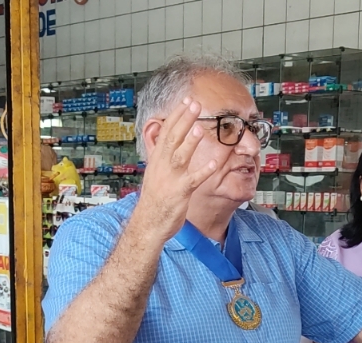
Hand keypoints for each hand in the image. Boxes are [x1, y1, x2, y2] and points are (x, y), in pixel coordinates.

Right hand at [135, 97, 217, 239]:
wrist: (149, 223)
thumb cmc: (154, 200)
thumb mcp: (155, 172)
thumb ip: (160, 155)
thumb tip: (162, 139)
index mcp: (156, 159)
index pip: (166, 131)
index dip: (176, 115)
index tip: (186, 100)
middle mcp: (161, 166)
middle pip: (172, 138)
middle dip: (184, 120)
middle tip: (195, 104)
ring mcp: (170, 179)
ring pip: (180, 156)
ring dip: (190, 142)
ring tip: (200, 128)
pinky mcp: (180, 193)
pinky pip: (193, 180)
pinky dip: (203, 171)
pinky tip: (213, 163)